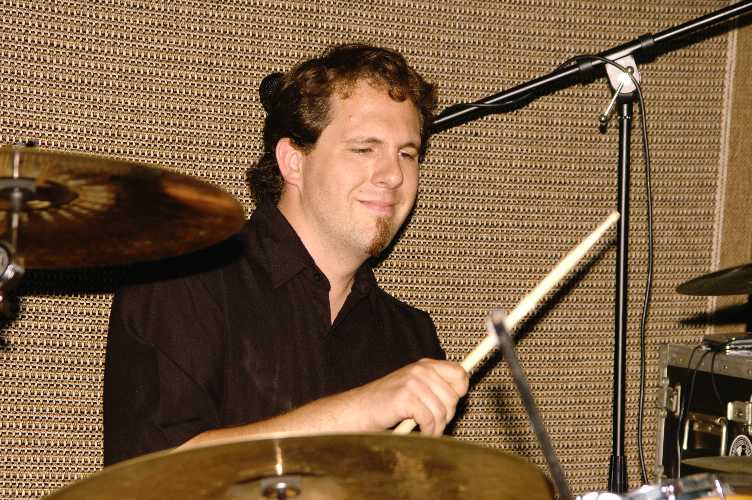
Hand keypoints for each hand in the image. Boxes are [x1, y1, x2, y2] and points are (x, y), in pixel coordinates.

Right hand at [349, 358, 468, 435]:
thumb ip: (434, 387)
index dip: (460, 391)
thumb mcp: (413, 387)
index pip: (459, 373)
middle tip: (435, 423)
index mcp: (425, 365)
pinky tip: (421, 432)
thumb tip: (460, 393)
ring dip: (437, 427)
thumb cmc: (386, 403)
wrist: (359, 410)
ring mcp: (413, 383)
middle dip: (447, 416)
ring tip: (428, 431)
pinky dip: (428, 431)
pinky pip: (430, 419)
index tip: (450, 404)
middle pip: (453, 397)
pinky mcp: (406, 398)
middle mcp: (421, 370)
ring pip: (442, 411)